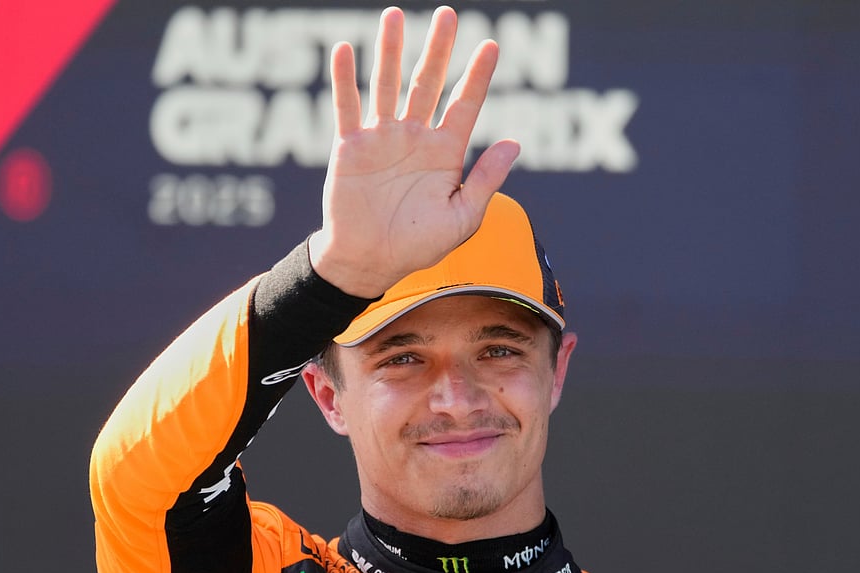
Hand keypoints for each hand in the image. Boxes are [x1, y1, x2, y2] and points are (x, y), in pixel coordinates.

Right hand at [309, 6, 520, 298]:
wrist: (369, 262)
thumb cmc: (418, 245)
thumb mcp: (463, 218)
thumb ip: (486, 179)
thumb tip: (515, 143)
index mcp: (445, 153)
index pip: (465, 105)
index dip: (478, 76)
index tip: (492, 46)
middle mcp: (415, 138)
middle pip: (428, 84)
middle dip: (438, 50)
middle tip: (448, 14)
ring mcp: (382, 139)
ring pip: (388, 85)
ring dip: (391, 51)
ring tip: (394, 16)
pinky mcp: (350, 147)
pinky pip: (347, 107)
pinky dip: (345, 79)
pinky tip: (346, 50)